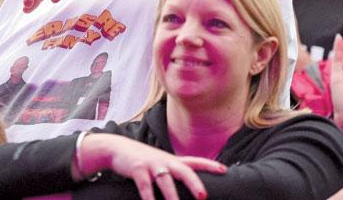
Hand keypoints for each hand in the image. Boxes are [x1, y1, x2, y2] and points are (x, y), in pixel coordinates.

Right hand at [78, 134, 226, 199]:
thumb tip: (191, 187)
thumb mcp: (161, 164)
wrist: (117, 148)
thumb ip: (174, 173)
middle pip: (184, 170)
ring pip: (165, 180)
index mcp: (173, 161)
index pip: (195, 161)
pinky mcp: (137, 169)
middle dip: (194, 183)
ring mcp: (151, 165)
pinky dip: (149, 198)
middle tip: (203, 196)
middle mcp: (165, 161)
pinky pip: (145, 186)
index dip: (210, 165)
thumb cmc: (143, 160)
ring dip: (171, 196)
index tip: (224, 170)